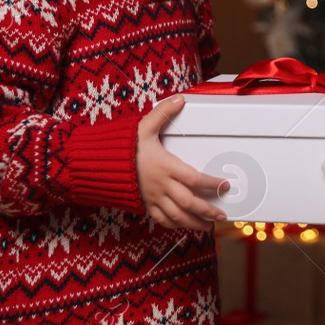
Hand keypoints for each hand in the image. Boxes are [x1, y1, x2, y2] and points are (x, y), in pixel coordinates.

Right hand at [135, 95, 229, 230]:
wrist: (99, 165)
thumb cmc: (123, 147)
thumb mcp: (143, 127)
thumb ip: (162, 113)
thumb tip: (180, 98)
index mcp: (166, 166)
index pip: (194, 179)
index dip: (212, 184)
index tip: (225, 186)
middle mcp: (162, 185)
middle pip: (189, 203)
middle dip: (207, 210)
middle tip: (222, 215)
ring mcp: (153, 197)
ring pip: (177, 216)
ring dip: (194, 223)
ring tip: (208, 226)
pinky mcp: (145, 205)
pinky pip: (161, 219)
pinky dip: (174, 225)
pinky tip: (184, 225)